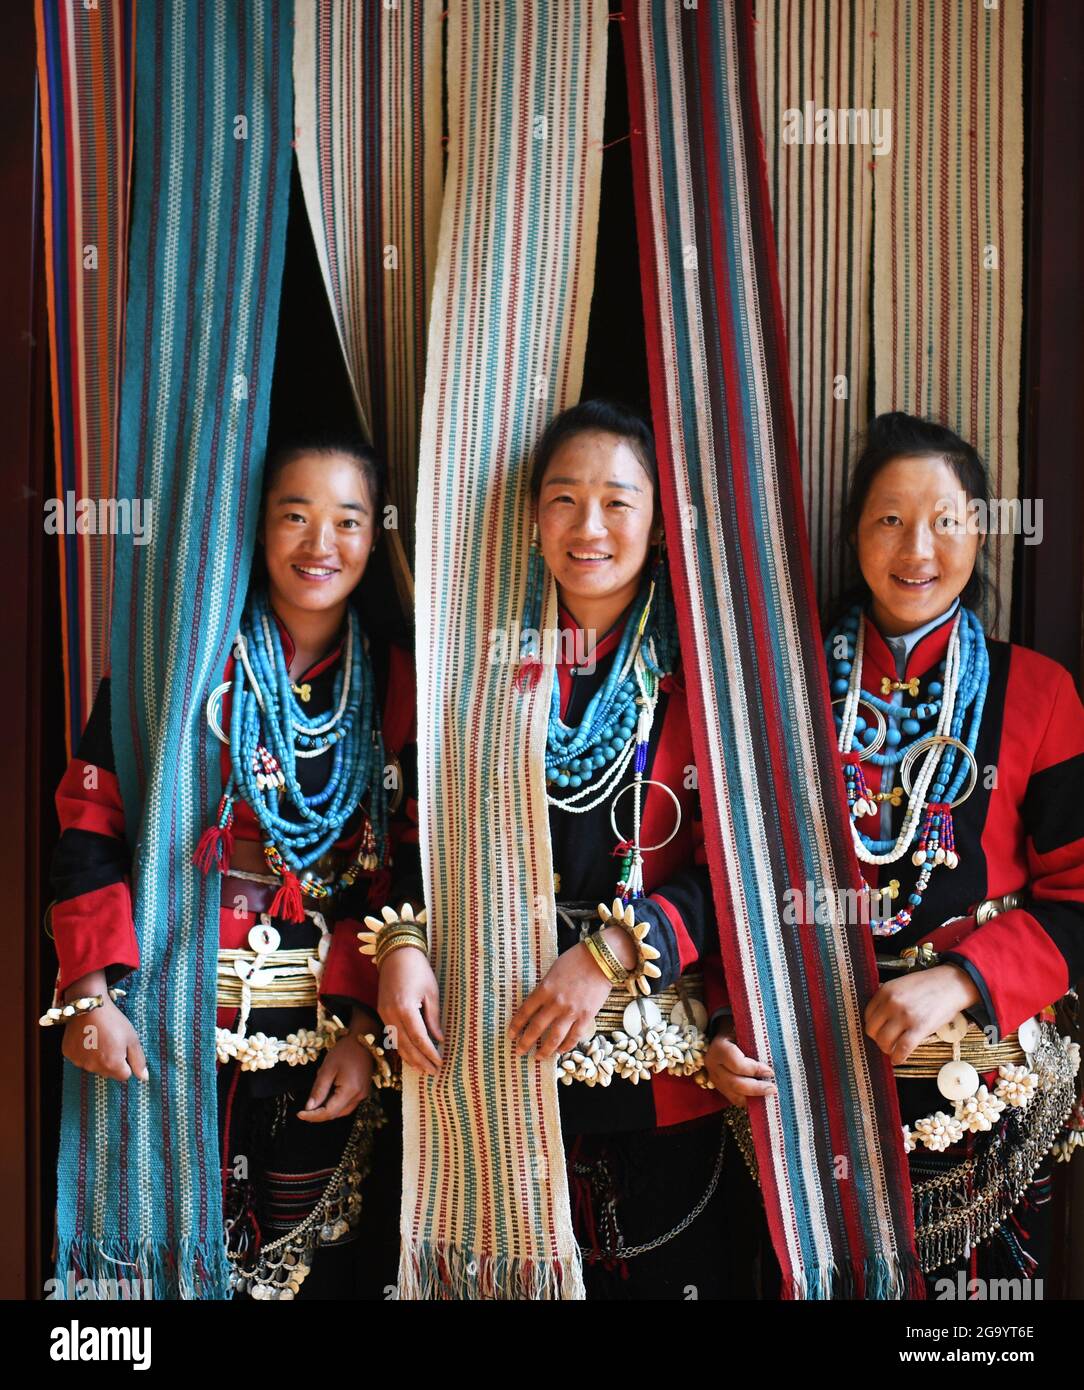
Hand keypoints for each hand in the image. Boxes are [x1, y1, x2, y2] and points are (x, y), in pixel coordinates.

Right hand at [60, 974, 147, 1083]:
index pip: (124, 1075)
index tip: (123, 1047)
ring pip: (94, 1066)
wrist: (90, 1005)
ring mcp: (79, 1062)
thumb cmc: (114, 1021)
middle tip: (111, 1041)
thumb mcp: (132, 1039)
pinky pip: (81, 1058)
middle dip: (112, 1061)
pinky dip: (85, 1051)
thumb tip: (144, 1078)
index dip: (126, 1061)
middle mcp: (94, 1067)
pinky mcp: (69, 1054)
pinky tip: (87, 1037)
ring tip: (99, 1037)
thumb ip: (139, 1061)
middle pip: (109, 1072)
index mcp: (112, 1065)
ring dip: (98, 1057)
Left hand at [300, 1022, 372, 1121]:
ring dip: (328, 1110)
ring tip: (315, 1101)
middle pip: (336, 1114)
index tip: (299, 1114)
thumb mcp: (327, 1069)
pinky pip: (347, 1103)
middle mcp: (359, 1096)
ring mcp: (363, 1094)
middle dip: (319, 1114)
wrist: (362, 1039)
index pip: (329, 1112)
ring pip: (342, 1111)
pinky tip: (328, 1095)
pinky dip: (336, 1103)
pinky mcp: (363, 1090)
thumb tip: (309, 1108)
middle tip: (304, 1110)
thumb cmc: (344, 1051)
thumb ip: (318, 1090)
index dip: (313, 1116)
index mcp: (350, 1091)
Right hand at [376, 947, 442, 1076]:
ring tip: (422, 1069)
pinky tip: (410, 1055)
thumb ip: (433, 1018)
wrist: (396, 954)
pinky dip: (401, 1048)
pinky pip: (392, 1035)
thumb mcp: (431, 992)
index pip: (419, 1039)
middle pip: (406, 1046)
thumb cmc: (418, 969)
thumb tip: (438, 1040)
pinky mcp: (382, 1012)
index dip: (430, 1053)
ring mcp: (384, 1014)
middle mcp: (391, 1014)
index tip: (440, 1063)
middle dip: (420, 1061)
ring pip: (397, 1043)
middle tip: (433, 1073)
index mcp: (405, 1008)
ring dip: (410, 1058)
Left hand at [509, 928, 634, 1058]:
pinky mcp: (586, 1016)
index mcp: (544, 989)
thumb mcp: (553, 971)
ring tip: (538, 1057)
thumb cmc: (576, 960)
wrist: (601, 960)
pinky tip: (560, 1051)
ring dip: (544, 1050)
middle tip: (519, 1051)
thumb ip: (545, 989)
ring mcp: (571, 1012)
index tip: (511, 1034)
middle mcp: (555, 1003)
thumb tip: (538, 1004)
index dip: (516, 1025)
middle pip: (536, 1028)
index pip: (525, 1012)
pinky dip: (566, 1046)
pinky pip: (574, 1037)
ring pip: (554, 1038)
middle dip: (525, 1043)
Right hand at [704, 1027, 775, 1107]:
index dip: (754, 1070)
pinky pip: (734, 1100)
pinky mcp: (719, 1088)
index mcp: (719, 1048)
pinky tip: (761, 1098)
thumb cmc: (738, 1032)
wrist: (723, 1037)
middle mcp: (713, 1065)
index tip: (770, 1072)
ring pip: (733, 1095)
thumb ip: (755, 1041)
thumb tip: (777, 1053)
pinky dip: (749, 1101)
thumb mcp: (744, 1031)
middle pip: (734, 1083)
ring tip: (769, 1095)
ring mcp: (714, 1078)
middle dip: (756, 1088)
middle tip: (772, 1088)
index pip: (736, 1064)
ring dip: (753, 1098)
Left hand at [864, 963, 980, 1064]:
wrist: (951, 984)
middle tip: (886, 1042)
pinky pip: (902, 1048)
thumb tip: (879, 1019)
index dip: (873, 1026)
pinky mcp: (919, 1028)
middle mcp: (892, 1003)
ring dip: (887, 1049)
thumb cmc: (927, 985)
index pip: (868, 1015)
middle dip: (878, 1039)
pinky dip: (898, 1057)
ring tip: (893, 1050)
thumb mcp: (900, 985)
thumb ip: (888, 998)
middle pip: (873, 1030)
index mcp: (885, 991)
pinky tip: (898, 1059)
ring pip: (884, 1041)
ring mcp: (905, 1016)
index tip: (879, 1031)